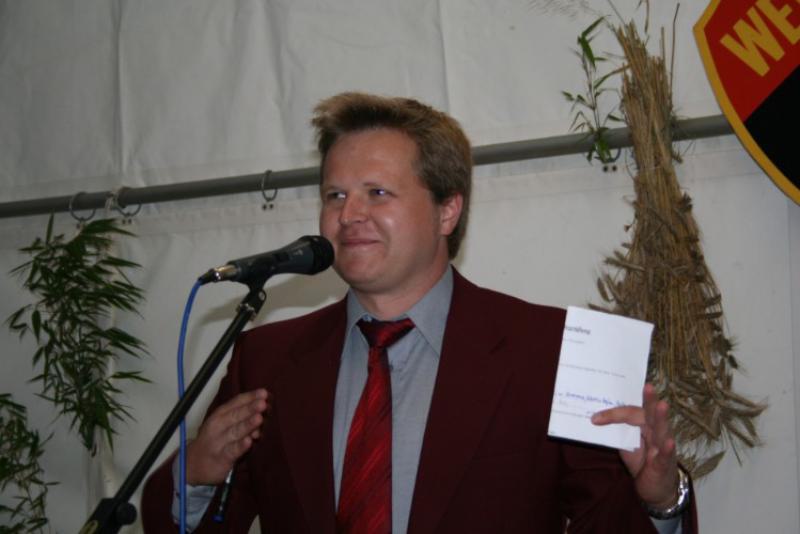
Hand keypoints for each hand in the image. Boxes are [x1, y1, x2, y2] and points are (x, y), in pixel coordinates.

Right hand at [185, 388, 270, 485]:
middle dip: (250, 409)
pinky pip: (232, 451)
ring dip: (247, 425)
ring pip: (235, 432)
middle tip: (263, 402)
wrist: (193, 464)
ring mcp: (218, 442)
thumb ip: (242, 418)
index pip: (236, 403)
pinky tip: (249, 441)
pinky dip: (240, 446)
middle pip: (236, 415)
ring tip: (259, 418)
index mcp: (220, 414)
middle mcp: (218, 426)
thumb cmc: (214, 440)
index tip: (264, 392)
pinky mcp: (221, 458)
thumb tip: (262, 414)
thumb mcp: (223, 425)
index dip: (250, 397)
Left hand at [590, 383, 678, 508]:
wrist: (654, 487)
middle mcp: (656, 432)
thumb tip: (595, 418)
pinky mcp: (665, 464)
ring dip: (662, 417)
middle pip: (651, 414)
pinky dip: (668, 449)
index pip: (631, 413)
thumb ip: (617, 430)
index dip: (614, 414)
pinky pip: (666, 455)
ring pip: (663, 430)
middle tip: (648, 386)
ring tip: (662, 405)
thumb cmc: (641, 460)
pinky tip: (669, 442)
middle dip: (650, 400)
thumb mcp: (625, 443)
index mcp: (645, 424)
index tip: (595, 418)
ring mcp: (662, 447)